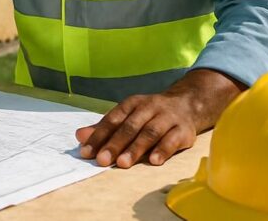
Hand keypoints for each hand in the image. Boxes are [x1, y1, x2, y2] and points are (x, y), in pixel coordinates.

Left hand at [75, 69, 242, 168]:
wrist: (188, 104)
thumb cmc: (150, 114)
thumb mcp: (127, 116)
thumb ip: (104, 128)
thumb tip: (79, 136)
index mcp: (132, 104)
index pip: (112, 120)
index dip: (98, 136)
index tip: (86, 152)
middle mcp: (149, 108)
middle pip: (130, 126)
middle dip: (115, 144)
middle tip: (102, 160)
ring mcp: (167, 117)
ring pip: (150, 132)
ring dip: (136, 148)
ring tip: (123, 164)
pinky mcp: (184, 130)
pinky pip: (173, 139)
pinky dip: (163, 150)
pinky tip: (154, 161)